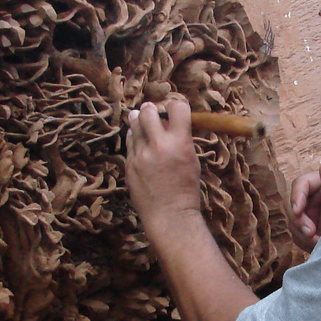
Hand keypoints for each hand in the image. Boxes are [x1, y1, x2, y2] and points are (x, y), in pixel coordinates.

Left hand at [126, 99, 200, 234]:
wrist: (170, 215)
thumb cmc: (186, 190)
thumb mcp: (191, 160)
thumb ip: (181, 140)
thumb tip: (170, 122)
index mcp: (180, 143)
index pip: (177, 107)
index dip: (176, 105)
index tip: (174, 108)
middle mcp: (158, 145)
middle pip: (148, 111)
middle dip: (151, 108)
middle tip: (152, 110)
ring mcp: (140, 155)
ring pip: (134, 124)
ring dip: (139, 119)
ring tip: (141, 117)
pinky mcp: (129, 164)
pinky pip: (129, 143)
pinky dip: (134, 138)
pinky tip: (138, 139)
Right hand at [289, 163, 320, 251]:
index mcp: (320, 184)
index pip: (300, 184)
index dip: (296, 196)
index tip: (298, 211)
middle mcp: (311, 198)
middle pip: (292, 206)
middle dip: (299, 221)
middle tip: (311, 233)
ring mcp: (309, 216)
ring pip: (293, 224)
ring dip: (303, 235)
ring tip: (319, 242)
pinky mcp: (310, 231)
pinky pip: (299, 237)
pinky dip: (306, 244)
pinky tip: (320, 245)